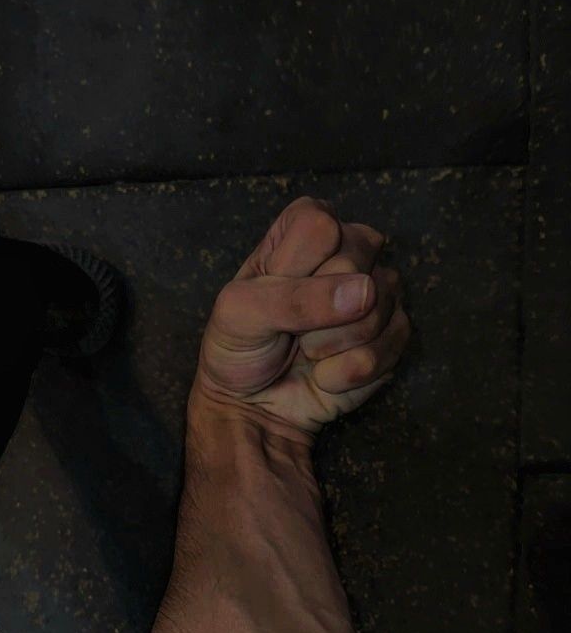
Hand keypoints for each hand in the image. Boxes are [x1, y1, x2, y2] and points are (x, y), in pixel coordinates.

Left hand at [188, 195, 410, 441]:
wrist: (254, 406)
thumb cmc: (240, 347)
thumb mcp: (241, 313)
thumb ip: (294, 297)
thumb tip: (366, 292)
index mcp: (306, 227)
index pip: (321, 228)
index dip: (296, 271)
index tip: (273, 293)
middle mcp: (351, 249)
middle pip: (355, 263)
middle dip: (315, 313)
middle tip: (289, 329)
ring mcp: (379, 291)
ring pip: (376, 308)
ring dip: (329, 346)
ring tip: (306, 351)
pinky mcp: (393, 334)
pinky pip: (387, 348)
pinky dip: (347, 373)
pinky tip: (327, 374)